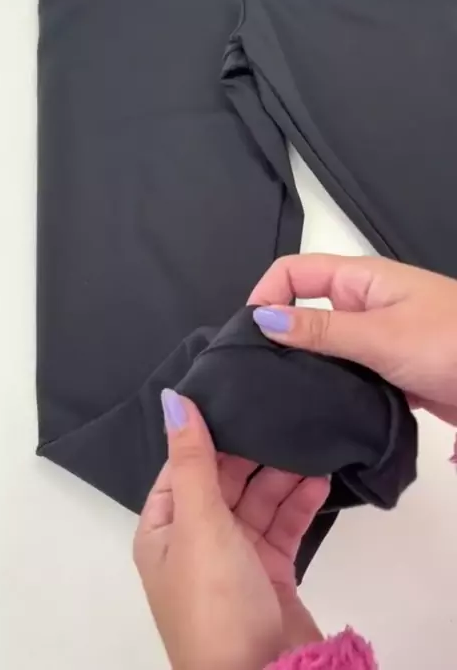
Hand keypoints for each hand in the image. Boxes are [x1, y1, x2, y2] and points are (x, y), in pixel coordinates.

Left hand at [134, 389, 327, 669]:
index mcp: (163, 531)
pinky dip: (299, 503)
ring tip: (310, 444)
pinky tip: (320, 478)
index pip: (182, 469)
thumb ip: (193, 460)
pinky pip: (283, 526)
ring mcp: (234, 559)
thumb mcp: (198, 523)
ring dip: (281, 476)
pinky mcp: (270, 573)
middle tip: (282, 418)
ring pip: (257, 502)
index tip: (236, 401)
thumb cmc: (214, 600)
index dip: (206, 437)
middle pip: (223, 482)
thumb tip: (172, 399)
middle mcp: (195, 542)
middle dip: (251, 454)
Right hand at [249, 254, 456, 424]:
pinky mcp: (390, 369)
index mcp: (360, 279)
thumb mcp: (379, 336)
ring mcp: (378, 337)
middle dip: (279, 335)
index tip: (246, 336)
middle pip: (305, 308)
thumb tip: (262, 318)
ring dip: (306, 366)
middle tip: (256, 373)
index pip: (293, 272)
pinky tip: (319, 412)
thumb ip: (320, 329)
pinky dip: (332, 387)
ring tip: (281, 397)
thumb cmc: (451, 342)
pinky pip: (348, 372)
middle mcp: (364, 303)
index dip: (265, 295)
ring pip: (325, 346)